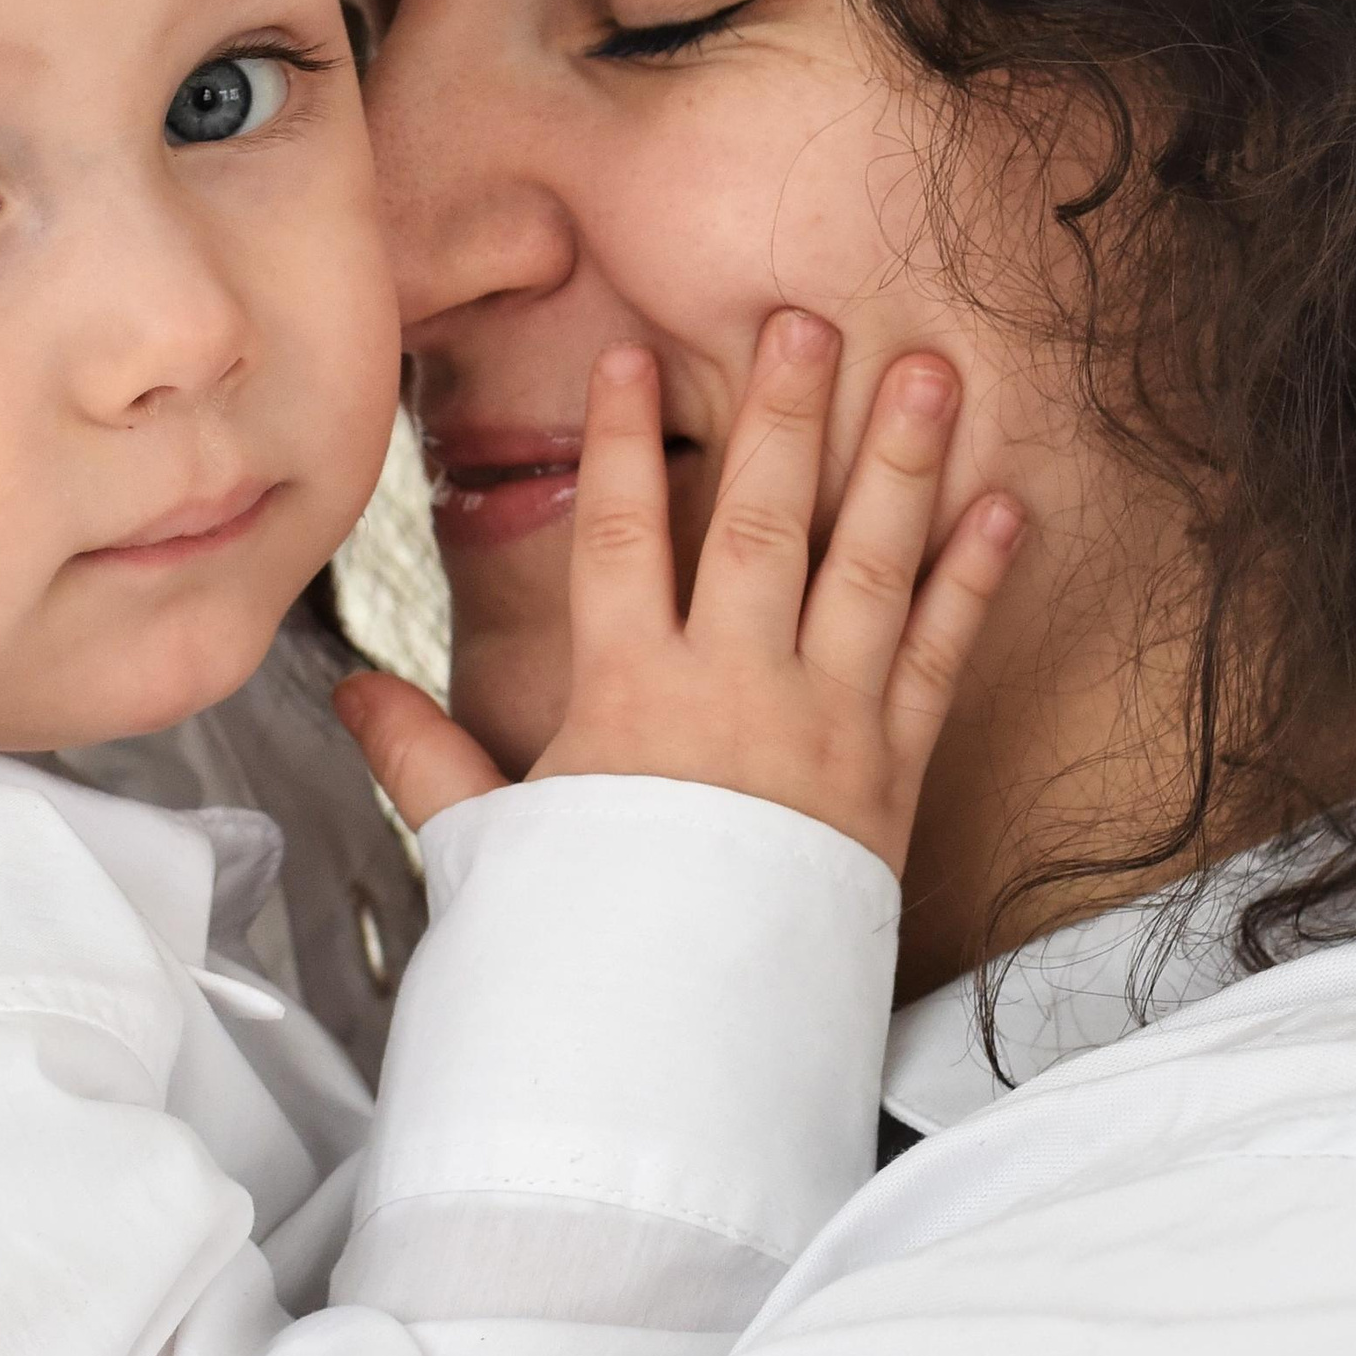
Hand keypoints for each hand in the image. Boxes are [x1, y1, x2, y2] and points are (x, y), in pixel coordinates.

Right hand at [336, 313, 1022, 872]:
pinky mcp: (891, 771)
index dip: (622, 440)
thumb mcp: (491, 846)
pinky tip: (1005, 506)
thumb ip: (425, 757)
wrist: (691, 1035)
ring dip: (899, 463)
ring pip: (867, 566)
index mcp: (631, 693)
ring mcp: (824, 723)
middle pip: (761, 522)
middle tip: (808, 320)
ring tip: (926, 373)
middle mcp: (735, 690)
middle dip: (785, 413)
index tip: (628, 356)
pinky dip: (975, 581)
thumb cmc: (593, 936)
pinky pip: (940, 657)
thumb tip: (350, 693)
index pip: (622, 535)